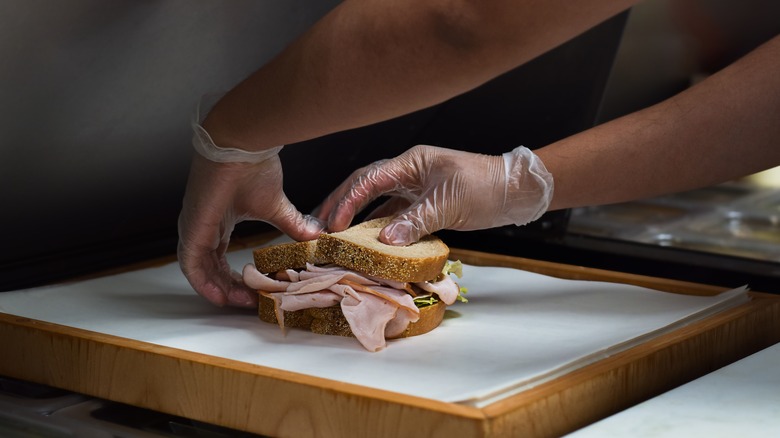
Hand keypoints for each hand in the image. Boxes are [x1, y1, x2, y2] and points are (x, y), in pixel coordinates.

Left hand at [178, 124, 322, 307]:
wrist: (241, 147)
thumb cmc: (252, 167)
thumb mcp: (275, 205)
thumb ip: (292, 224)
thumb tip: (316, 237)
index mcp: (217, 222)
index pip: (220, 259)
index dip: (236, 278)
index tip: (256, 291)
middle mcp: (201, 228)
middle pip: (210, 270)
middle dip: (230, 289)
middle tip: (251, 302)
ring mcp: (194, 229)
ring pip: (200, 272)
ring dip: (220, 291)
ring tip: (242, 303)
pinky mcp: (193, 229)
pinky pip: (192, 266)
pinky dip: (205, 284)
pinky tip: (221, 297)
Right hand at [316, 145, 552, 244]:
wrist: (515, 191)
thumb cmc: (486, 188)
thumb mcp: (448, 204)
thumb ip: (415, 221)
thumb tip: (385, 241)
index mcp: (411, 163)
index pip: (369, 179)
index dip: (347, 200)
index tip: (333, 223)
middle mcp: (408, 172)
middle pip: (364, 186)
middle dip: (339, 204)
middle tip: (318, 225)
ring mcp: (415, 187)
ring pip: (376, 201)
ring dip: (355, 216)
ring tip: (333, 233)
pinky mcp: (424, 203)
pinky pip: (393, 214)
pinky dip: (378, 226)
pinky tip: (365, 240)